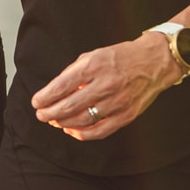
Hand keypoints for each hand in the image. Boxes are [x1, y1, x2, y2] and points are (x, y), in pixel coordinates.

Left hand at [30, 33, 178, 140]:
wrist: (154, 62)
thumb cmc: (120, 57)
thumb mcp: (93, 55)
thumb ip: (74, 73)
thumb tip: (55, 91)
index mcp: (93, 66)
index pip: (61, 86)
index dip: (45, 97)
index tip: (36, 102)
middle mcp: (104, 85)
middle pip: (69, 106)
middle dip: (50, 113)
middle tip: (41, 115)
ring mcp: (117, 102)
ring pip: (82, 120)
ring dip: (64, 123)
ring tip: (54, 122)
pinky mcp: (126, 115)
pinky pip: (100, 131)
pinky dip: (83, 134)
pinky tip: (72, 131)